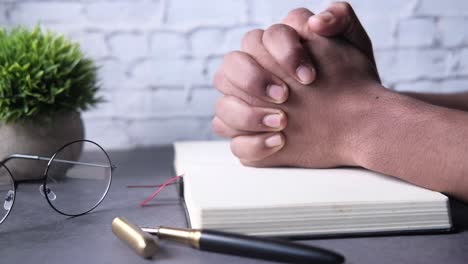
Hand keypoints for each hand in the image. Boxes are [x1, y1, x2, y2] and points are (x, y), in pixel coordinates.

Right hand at [213, 10, 384, 167]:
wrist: (360, 121)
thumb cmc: (351, 81)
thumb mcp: (354, 44)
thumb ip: (340, 18)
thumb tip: (316, 22)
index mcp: (270, 50)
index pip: (258, 39)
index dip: (281, 54)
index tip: (309, 77)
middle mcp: (253, 78)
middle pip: (230, 67)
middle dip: (254, 80)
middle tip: (284, 96)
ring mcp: (248, 110)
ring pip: (223, 107)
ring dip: (247, 115)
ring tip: (282, 122)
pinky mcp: (250, 140)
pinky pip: (236, 144)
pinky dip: (253, 144)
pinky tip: (279, 142)